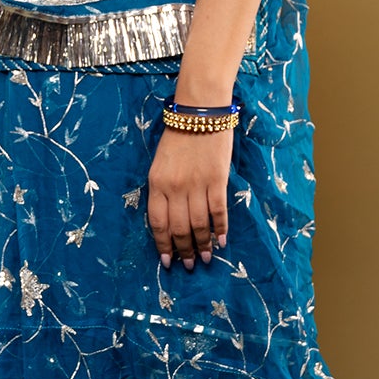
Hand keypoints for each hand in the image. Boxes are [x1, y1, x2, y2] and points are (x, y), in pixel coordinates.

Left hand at [147, 125, 231, 270]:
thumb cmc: (178, 137)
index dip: (163, 244)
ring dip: (203, 245)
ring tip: (206, 258)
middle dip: (184, 250)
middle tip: (190, 265)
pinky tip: (222, 241)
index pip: (157, 222)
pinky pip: (218, 211)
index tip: (167, 261)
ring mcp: (197, 185)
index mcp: (156, 183)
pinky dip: (220, 229)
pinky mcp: (217, 180)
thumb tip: (170, 219)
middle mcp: (175, 188)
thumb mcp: (160, 164)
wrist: (200, 113)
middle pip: (179, 228)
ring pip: (199, 224)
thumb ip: (162, 190)